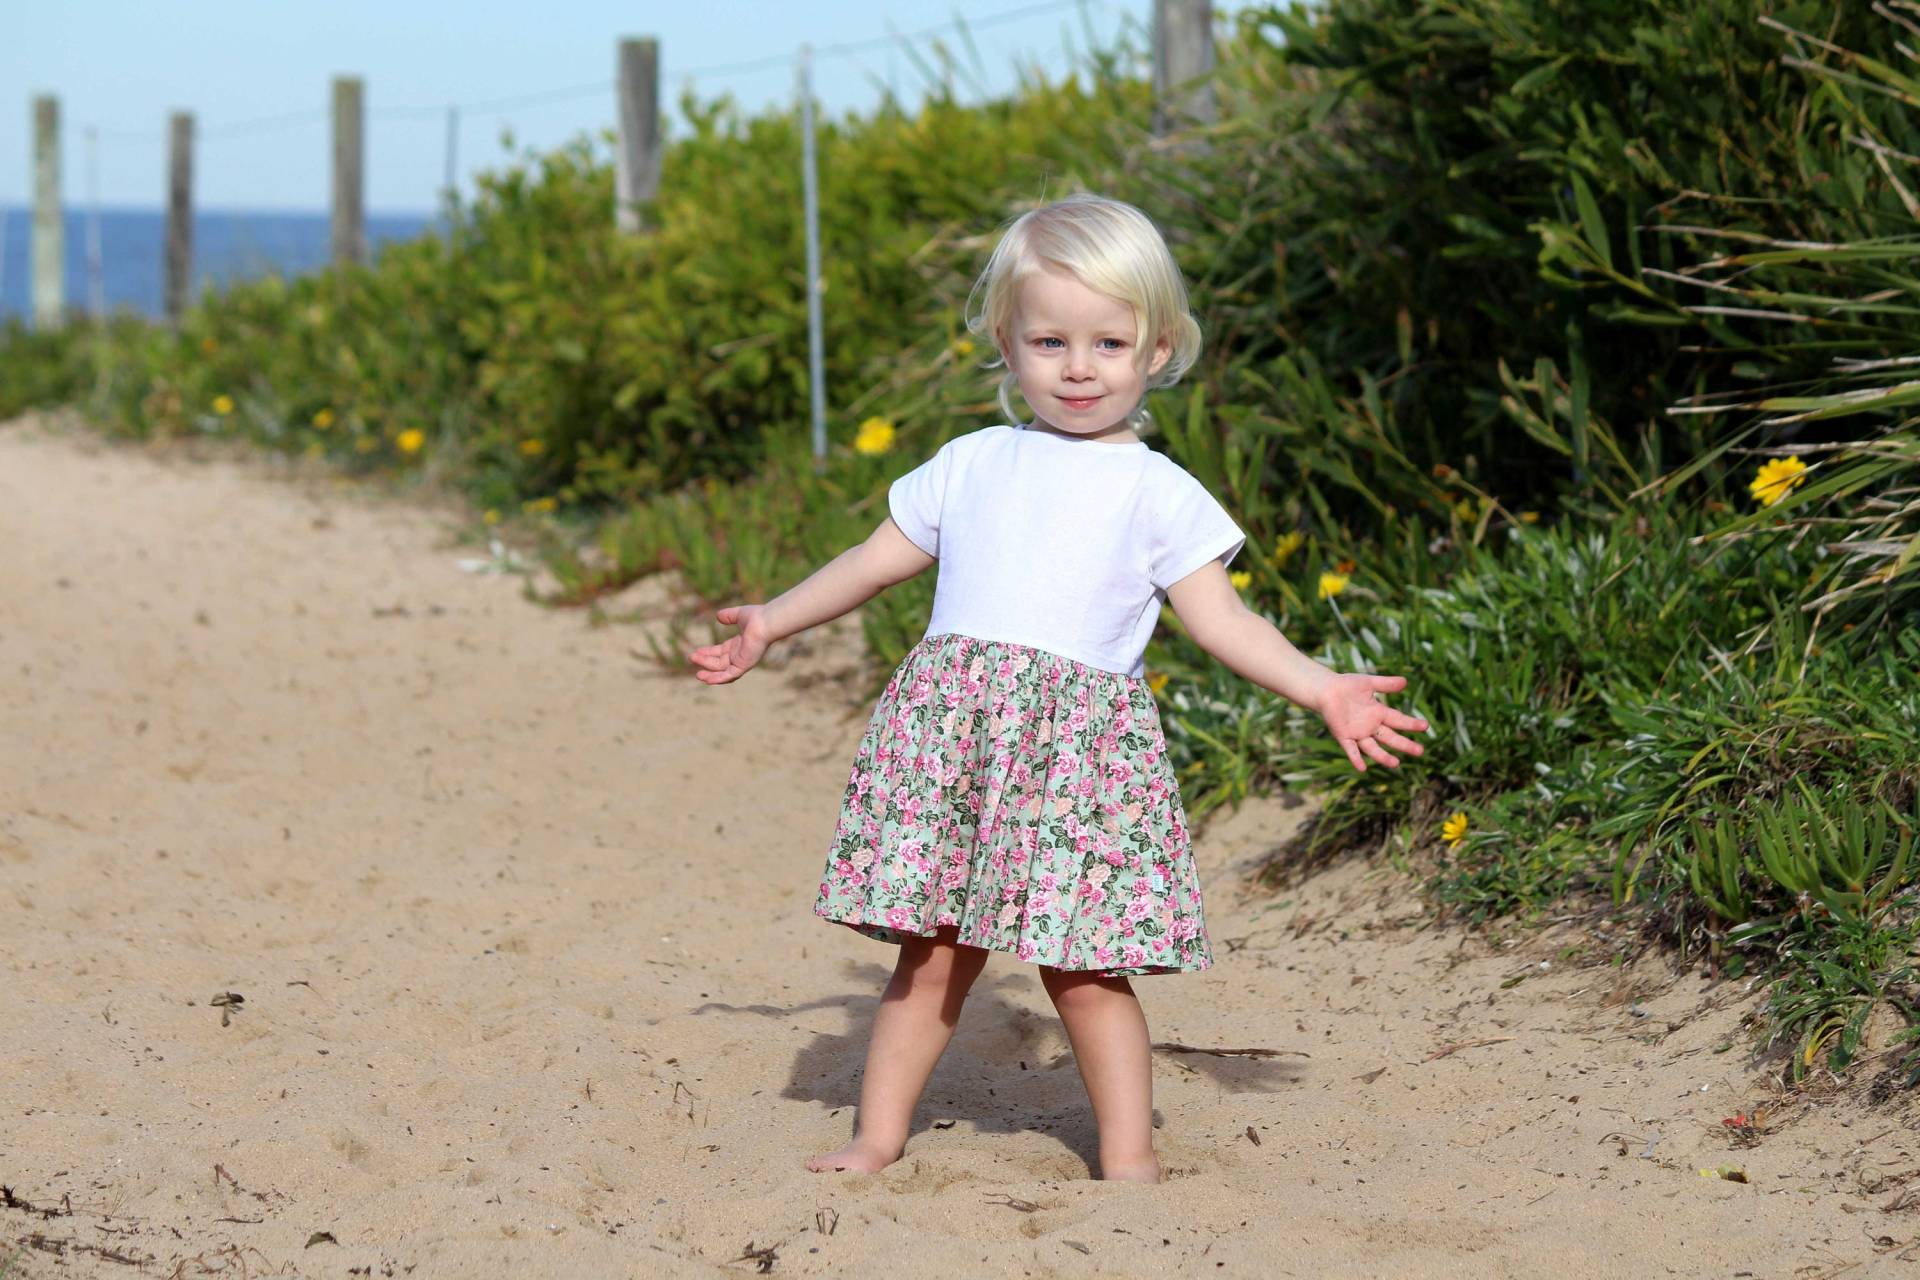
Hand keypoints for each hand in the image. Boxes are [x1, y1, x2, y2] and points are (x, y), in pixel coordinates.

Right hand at [687, 604, 773, 684]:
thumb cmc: (756, 617)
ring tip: (697, 675)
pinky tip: (706, 679)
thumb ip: (728, 616)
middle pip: (719, 662)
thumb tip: (718, 616)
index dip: (708, 652)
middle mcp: (741, 654)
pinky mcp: (744, 666)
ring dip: (710, 673)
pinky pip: (730, 675)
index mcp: (739, 644)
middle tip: (692, 657)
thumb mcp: (738, 615)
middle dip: (705, 661)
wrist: (766, 622)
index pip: (721, 651)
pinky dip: (718, 679)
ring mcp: (743, 661)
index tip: (696, 651)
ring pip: (723, 671)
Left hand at [1315, 673, 1429, 771]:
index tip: (1425, 726)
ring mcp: (1358, 733)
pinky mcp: (1343, 736)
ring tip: (1396, 764)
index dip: (1411, 723)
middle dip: (1405, 745)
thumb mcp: (1369, 683)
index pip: (1399, 720)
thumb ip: (1386, 684)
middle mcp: (1371, 726)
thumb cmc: (1347, 685)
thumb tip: (1406, 681)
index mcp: (1379, 713)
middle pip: (1390, 738)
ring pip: (1373, 748)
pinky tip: (1362, 768)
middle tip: (1420, 751)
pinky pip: (1351, 750)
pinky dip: (1356, 758)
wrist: (1325, 689)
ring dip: (1383, 757)